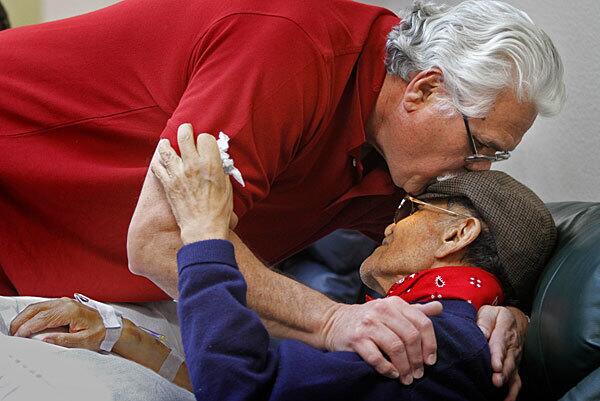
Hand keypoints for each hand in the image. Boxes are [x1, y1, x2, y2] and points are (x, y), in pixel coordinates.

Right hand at [9, 298, 105, 350]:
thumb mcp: (84, 340)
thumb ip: (64, 340)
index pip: (42, 318)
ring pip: (38, 306)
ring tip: (16, 328)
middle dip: (21, 320)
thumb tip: (45, 339)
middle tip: (12, 333)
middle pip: (36, 309)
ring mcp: (64, 302)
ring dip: (25, 316)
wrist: (111, 325)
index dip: (28, 327)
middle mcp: (65, 303)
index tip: (18, 336)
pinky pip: (44, 306)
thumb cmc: (100, 333)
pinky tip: (27, 322)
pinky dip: (32, 313)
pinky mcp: (64, 304)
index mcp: (70, 311)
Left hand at [151, 123, 236, 243]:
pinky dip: (158, 162)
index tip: (205, 144)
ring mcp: (178, 173)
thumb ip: (220, 169)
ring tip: (167, 142)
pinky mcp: (168, 184)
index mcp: (210, 163)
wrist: (203, 227)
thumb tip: (216, 160)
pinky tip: (160, 161)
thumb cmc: (219, 209)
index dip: (206, 140)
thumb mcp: (226, 186)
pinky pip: (157, 167)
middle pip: (184, 135)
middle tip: (185, 130)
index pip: (205, 138)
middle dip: (185, 130)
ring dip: (166, 143)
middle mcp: (192, 164)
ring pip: (166, 148)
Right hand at [323, 297, 441, 384]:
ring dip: (404, 367)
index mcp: (395, 303)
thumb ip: (415, 310)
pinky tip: (392, 374)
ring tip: (406, 378)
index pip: (422, 323)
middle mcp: (382, 310)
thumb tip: (439, 307)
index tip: (430, 360)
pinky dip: (387, 369)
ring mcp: (368, 324)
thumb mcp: (391, 309)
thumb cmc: (368, 318)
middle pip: (410, 337)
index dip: (430, 344)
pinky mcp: (356, 338)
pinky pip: (376, 358)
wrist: (333, 322)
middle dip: (418, 360)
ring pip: (396, 348)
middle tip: (419, 373)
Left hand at [477, 305, 528, 400]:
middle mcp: (511, 347)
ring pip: (512, 371)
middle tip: (496, 380)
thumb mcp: (490, 312)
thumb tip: (481, 332)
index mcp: (505, 330)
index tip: (494, 365)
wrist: (513, 321)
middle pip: (508, 360)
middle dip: (502, 372)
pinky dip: (513, 392)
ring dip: (506, 380)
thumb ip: (485, 321)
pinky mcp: (514, 367)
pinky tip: (506, 400)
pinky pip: (516, 381)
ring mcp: (514, 359)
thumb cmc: (496, 317)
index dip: (497, 355)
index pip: (500, 343)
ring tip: (499, 387)